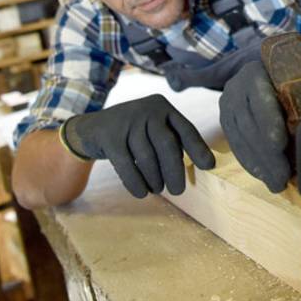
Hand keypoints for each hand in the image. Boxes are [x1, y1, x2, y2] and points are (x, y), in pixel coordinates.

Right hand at [61, 94, 214, 197]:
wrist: (92, 128)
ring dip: (155, 179)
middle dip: (175, 171)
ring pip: (147, 157)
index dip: (199, 149)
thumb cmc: (133, 133)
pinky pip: (126, 165)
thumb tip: (204, 164)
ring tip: (158, 190)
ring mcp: (127, 121)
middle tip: (179, 190)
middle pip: (168, 145)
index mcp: (163, 107)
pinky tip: (142, 193)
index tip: (209, 166)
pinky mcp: (109, 136)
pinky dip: (136, 182)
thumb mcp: (153, 129)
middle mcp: (148, 110)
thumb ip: (174, 140)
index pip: (186, 129)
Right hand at [219, 60, 290, 192]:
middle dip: (265, 152)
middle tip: (284, 175)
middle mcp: (236, 85)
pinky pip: (235, 146)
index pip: (258, 96)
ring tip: (278, 184)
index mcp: (256, 69)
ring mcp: (227, 105)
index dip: (268, 120)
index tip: (281, 143)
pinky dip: (250, 164)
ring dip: (259, 164)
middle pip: (248, 122)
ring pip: (240, 137)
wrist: (272, 73)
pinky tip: (264, 178)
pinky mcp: (226, 122)